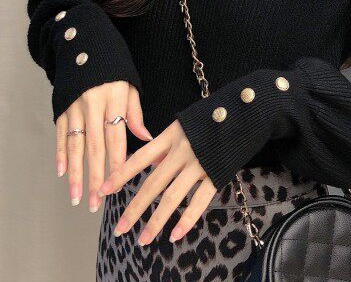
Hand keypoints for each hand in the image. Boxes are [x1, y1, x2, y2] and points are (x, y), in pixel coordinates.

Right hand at [55, 80, 152, 211]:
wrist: (85, 43)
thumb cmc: (113, 67)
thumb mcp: (129, 84)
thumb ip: (134, 112)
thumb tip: (146, 139)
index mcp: (113, 98)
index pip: (116, 136)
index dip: (117, 161)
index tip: (119, 185)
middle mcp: (92, 104)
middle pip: (95, 146)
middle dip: (95, 177)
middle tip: (96, 204)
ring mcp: (74, 106)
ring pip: (75, 145)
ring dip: (76, 174)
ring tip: (77, 197)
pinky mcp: (61, 107)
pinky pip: (60, 134)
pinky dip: (60, 155)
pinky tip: (61, 173)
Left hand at [97, 119, 216, 244]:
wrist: (247, 111)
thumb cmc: (214, 117)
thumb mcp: (185, 124)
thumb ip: (167, 144)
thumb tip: (150, 163)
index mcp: (171, 135)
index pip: (140, 157)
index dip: (121, 174)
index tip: (104, 190)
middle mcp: (182, 150)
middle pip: (152, 183)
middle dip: (134, 208)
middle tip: (119, 229)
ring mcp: (199, 163)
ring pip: (172, 197)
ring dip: (156, 221)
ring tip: (143, 239)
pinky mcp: (216, 173)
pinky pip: (199, 201)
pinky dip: (187, 220)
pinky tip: (175, 234)